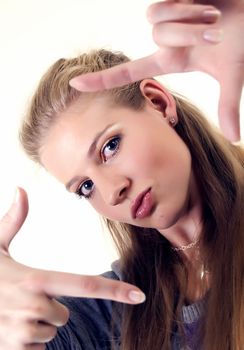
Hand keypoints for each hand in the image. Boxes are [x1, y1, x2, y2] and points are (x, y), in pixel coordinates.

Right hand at [0, 188, 144, 349]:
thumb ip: (12, 220)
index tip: (138, 295)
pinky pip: (36, 348)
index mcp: (35, 279)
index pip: (84, 284)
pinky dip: (26, 341)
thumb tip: (21, 190)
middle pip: (65, 312)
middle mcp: (34, 306)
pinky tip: (7, 329)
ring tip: (11, 313)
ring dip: (36, 324)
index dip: (114, 290)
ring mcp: (24, 332)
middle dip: (50, 307)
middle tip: (22, 299)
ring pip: (50, 331)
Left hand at [70, 0, 243, 141]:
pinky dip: (190, 5)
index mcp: (172, 60)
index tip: (75, 84)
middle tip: (216, 34)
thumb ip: (228, 105)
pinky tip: (208, 0)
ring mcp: (166, 15)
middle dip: (190, 35)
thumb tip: (234, 139)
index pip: (129, 72)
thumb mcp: (232, 75)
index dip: (102, 80)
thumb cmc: (242, 39)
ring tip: (213, 16)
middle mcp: (164, 39)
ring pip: (157, 22)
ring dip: (191, 21)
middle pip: (157, 38)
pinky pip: (164, 4)